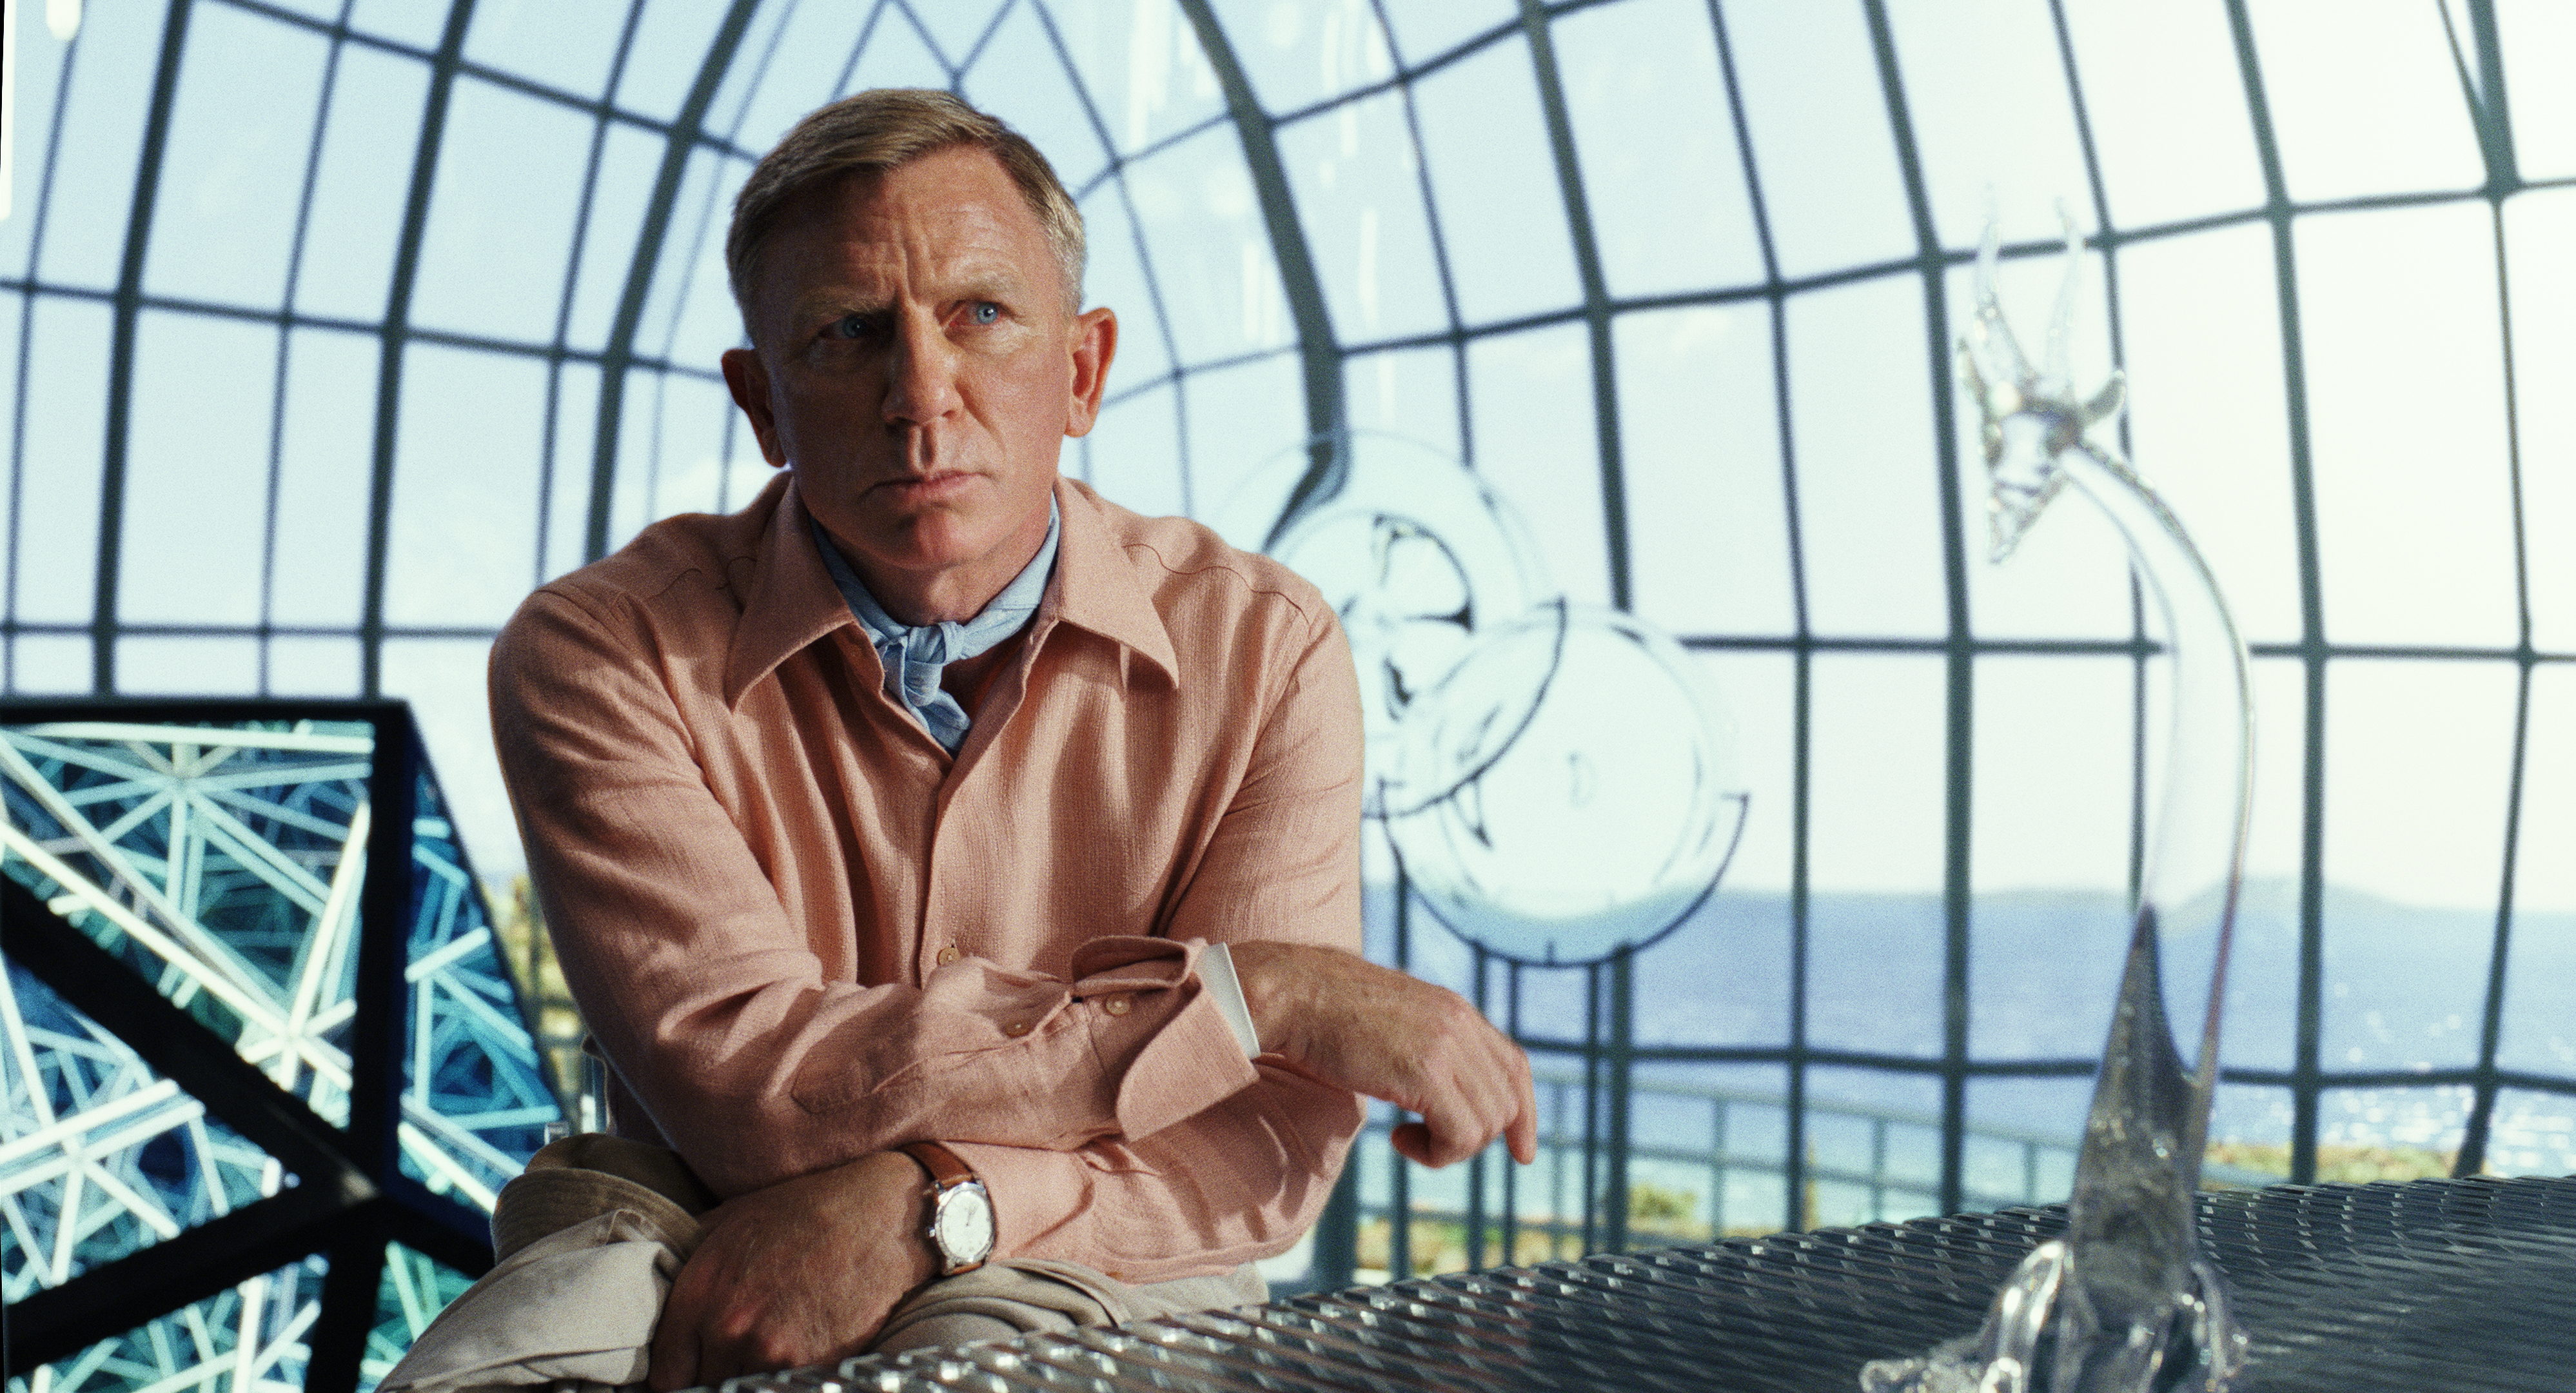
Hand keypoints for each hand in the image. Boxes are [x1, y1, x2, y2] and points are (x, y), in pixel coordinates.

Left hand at [648, 1150, 934, 1390]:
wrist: (883, 1216)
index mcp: (698, 1291)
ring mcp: (769, 1350)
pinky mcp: (811, 1365)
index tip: (697, 1366)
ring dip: (755, 1375)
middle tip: (743, 1352)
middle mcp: (726, 1325)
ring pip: (744, 1389)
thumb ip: (687, 1261)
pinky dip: (788, 1379)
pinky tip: (804, 1350)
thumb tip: (657, 1287)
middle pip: (706, 1386)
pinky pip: (782, 1389)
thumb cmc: (807, 1211)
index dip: (682, 1372)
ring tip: (778, 1344)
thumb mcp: (731, 1220)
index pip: (666, 1373)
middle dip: (720, 1373)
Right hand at [1226, 941, 1536, 1168]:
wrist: (1290, 993)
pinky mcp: (1424, 1073)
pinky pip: (1459, 1135)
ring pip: (1486, 1124)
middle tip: (1429, 1141)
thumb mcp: (1390, 1020)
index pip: (1515, 1065)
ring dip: (1450, 1148)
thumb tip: (1434, 1084)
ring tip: (1407, 1139)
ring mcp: (1445, 1046)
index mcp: (1454, 1009)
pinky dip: (1435, 1154)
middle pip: (1507, 1101)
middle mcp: (1460, 1023)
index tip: (1521, 1150)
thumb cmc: (1323, 1013)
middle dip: (1479, 1137)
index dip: (1524, 1110)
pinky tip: (1398, 1140)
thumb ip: (1422, 1042)